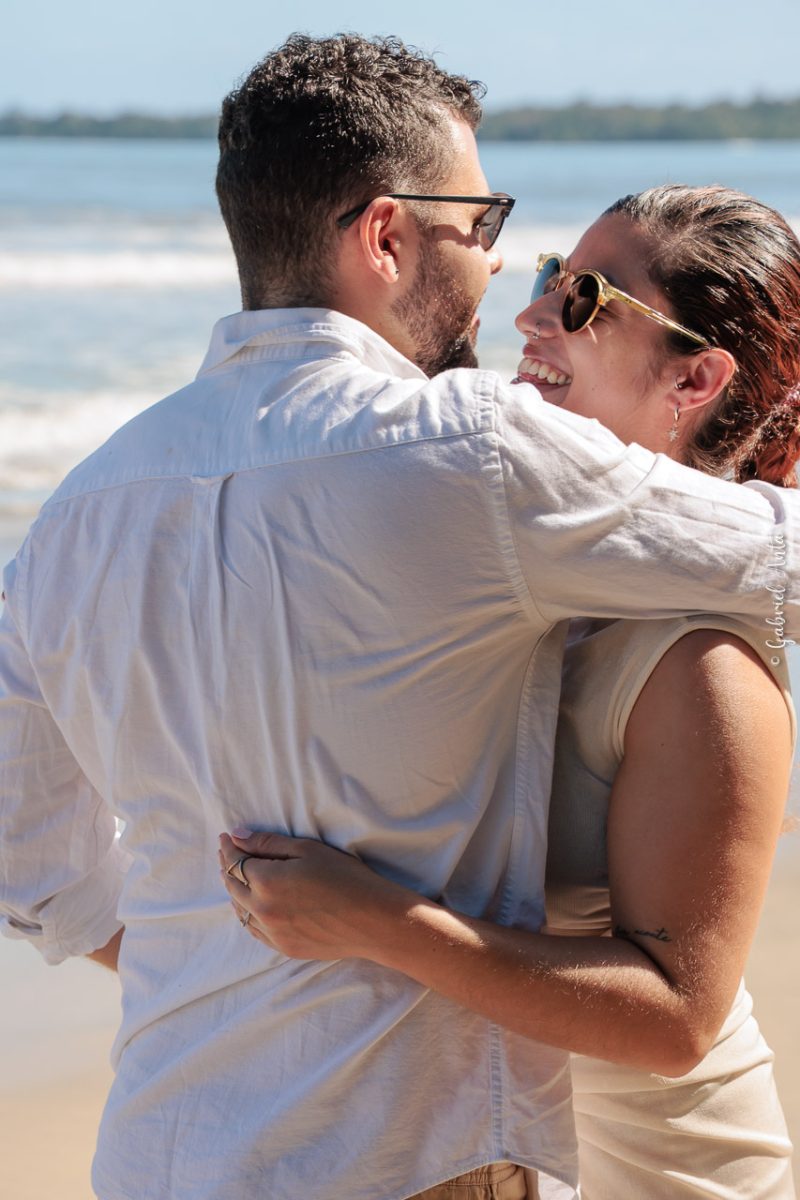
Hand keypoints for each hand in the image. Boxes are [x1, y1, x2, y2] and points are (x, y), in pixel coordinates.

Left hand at [218, 831, 404, 960]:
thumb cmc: (345, 877)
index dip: (228, 847)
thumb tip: (237, 836)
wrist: (373, 919)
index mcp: (266, 882)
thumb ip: (267, 843)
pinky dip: (247, 913)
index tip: (225, 837)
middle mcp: (263, 910)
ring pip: (240, 910)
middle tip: (227, 852)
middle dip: (227, 866)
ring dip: (234, 891)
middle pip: (232, 886)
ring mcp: (273, 933)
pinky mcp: (284, 947)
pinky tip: (250, 905)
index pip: (235, 862)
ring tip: (235, 876)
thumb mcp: (307, 850)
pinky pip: (254, 930)